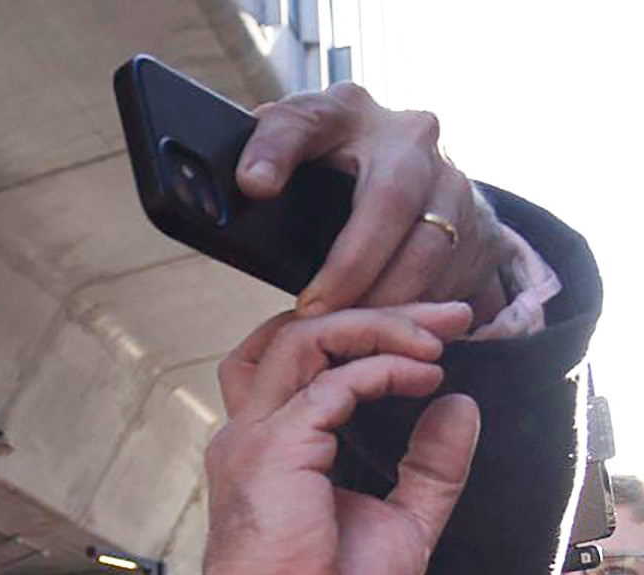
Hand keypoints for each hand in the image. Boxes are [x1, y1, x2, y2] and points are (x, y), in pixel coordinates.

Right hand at [189, 302, 480, 574]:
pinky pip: (333, 381)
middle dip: (380, 312)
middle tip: (452, 316)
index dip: (361, 335)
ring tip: (439, 338)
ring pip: (305, 336)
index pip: (297, 361)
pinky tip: (423, 377)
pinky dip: (384, 367)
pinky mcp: (276, 449)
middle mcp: (253, 432)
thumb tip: (459, 405)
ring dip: (379, 326)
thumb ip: (430, 465)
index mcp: (271, 448)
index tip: (434, 341)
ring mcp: (257, 437)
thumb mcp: (402, 523)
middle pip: (298, 332)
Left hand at [238, 83, 509, 323]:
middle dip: (353, 264)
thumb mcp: (296, 158)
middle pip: (391, 198)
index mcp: (344, 112)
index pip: (304, 119)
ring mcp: (449, 176)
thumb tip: (230, 194)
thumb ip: (263, 169)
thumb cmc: (333, 172)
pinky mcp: (474, 220)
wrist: (418, 174)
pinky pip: (450, 273)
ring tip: (351, 330)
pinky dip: (416, 308)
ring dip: (388, 296)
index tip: (252, 184)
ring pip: (429, 244)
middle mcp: (406, 135)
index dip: (277, 149)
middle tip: (314, 310)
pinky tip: (388, 332)